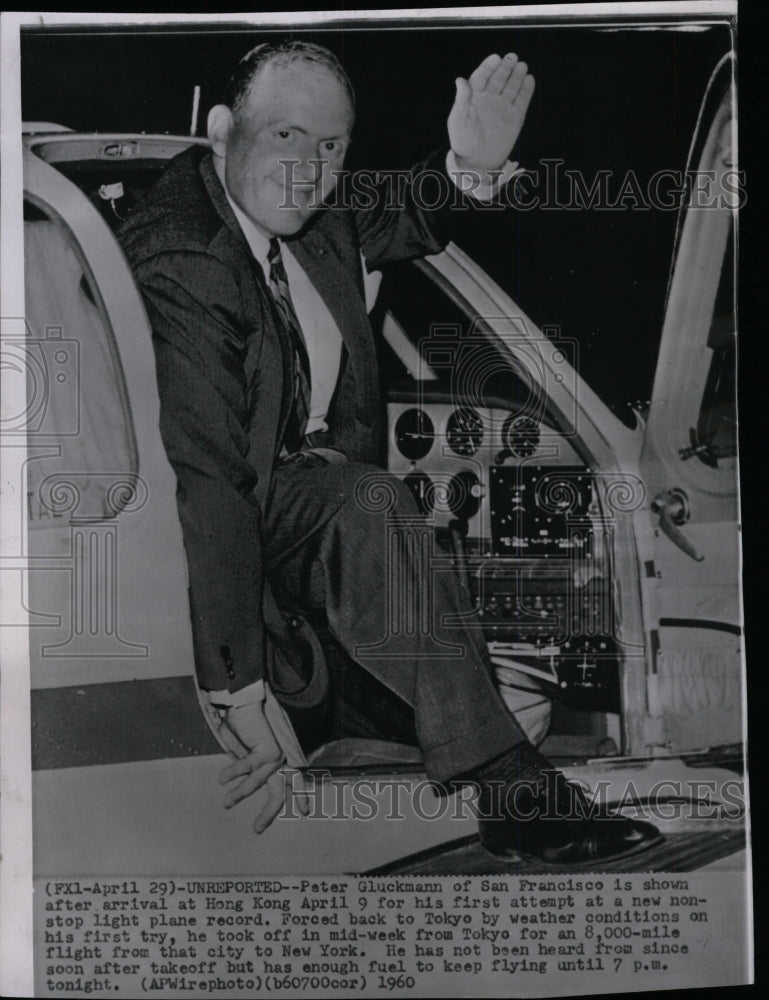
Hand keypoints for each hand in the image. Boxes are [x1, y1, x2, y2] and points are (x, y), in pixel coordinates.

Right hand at [218, 686, 308, 832]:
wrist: (246, 702)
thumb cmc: (245, 725)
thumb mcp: (250, 749)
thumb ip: (252, 767)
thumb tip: (244, 786)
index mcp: (281, 759)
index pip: (293, 781)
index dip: (300, 795)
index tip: (306, 811)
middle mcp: (283, 759)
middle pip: (279, 792)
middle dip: (269, 813)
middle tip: (257, 830)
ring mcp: (277, 755)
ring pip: (257, 782)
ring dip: (239, 794)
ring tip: (226, 804)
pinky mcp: (268, 749)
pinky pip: (247, 767)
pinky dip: (234, 773)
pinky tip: (222, 779)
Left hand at [448, 53, 534, 174]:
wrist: (477, 162)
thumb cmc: (464, 141)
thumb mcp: (459, 119)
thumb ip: (462, 99)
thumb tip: (460, 80)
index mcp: (474, 97)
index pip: (482, 76)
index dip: (489, 66)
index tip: (496, 58)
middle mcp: (489, 100)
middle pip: (499, 78)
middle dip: (506, 67)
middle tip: (513, 57)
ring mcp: (502, 108)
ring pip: (511, 87)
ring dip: (517, 76)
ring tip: (522, 66)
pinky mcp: (514, 118)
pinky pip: (522, 101)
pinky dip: (526, 90)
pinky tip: (530, 80)